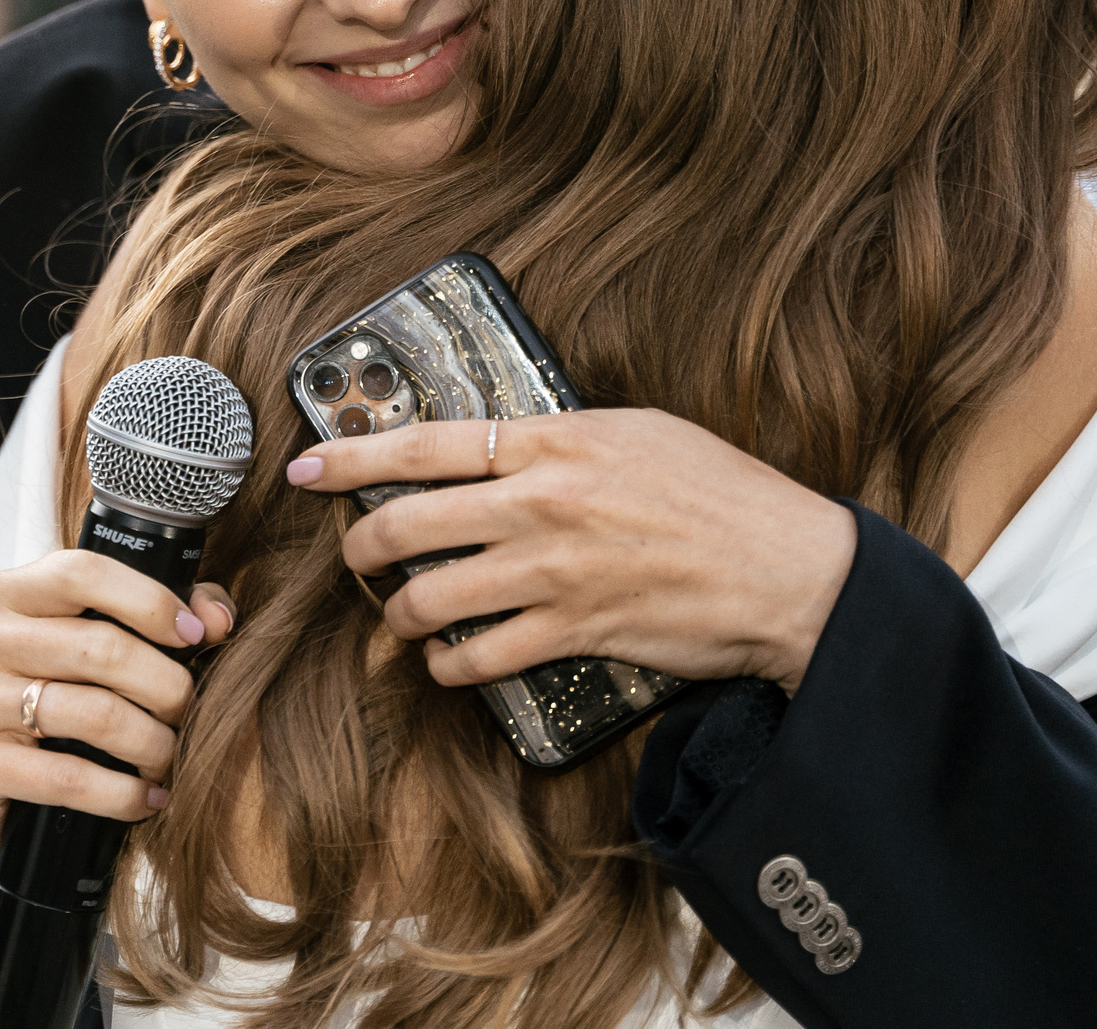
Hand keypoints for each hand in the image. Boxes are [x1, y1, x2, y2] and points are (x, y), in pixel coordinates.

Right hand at [0, 551, 234, 886]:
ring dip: (151, 742)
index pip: (80, 572)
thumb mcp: (101, 639)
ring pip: (90, 713)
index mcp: (10, 593)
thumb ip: (164, 614)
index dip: (148, 601)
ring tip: (171, 756)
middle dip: (165, 684)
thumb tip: (217, 618)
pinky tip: (148, 798)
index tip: (195, 635)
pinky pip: (66, 778)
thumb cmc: (57, 692)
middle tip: (190, 710)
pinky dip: (122, 794)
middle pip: (97, 646)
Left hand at [287, 409, 854, 694]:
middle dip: (359, 548)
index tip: (305, 468)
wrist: (791, 571)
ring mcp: (551, 572)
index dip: (348, 458)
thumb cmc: (722, 495)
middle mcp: (539, 503)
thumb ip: (556, 437)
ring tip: (402, 617)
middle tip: (355, 557)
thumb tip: (494, 445)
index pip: (422, 444)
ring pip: (429, 598)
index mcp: (552, 441)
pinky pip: (478, 657)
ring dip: (399, 615)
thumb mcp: (636, 432)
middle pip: (403, 525)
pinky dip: (449, 665)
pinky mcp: (573, 632)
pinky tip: (449, 661)